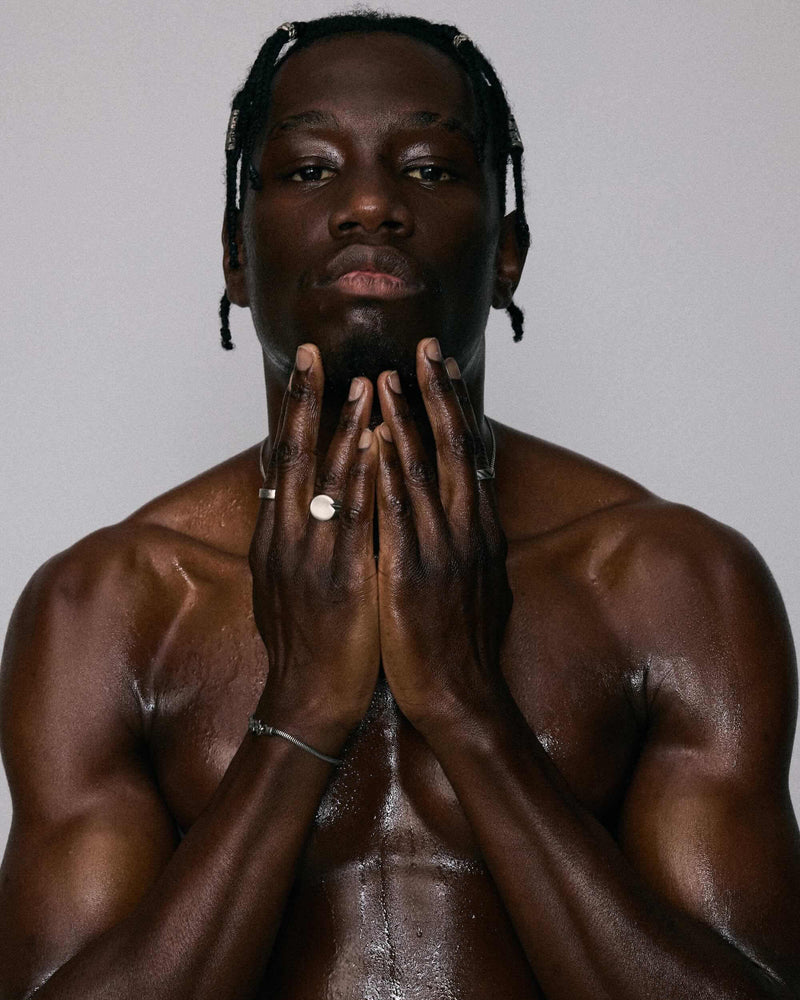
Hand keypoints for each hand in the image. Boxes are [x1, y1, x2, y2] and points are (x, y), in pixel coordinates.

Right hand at [249, 344, 379, 748]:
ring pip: (326, 476)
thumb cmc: (306, 643)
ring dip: (346, 427)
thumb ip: (295, 539)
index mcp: (273, 537)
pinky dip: (366, 473)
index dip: (291, 414)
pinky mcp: (343, 576)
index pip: (279, 461)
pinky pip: (355, 514)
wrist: (308, 699)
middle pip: (290, 455)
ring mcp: (311, 555)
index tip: (303, 372)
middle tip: (313, 354)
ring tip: (364, 384)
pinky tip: (379, 443)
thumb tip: (301, 501)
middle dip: (304, 401)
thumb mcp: (287, 583)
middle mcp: (285, 538)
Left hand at [374, 337, 513, 731]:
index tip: (441, 369)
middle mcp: (466, 530)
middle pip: (453, 447)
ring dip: (405, 418)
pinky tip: (374, 438)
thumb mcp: (477, 584)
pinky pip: (396, 510)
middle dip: (437, 394)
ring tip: (388, 378)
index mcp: (479, 531)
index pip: (468, 455)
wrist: (461, 697)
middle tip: (424, 349)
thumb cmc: (462, 645)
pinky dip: (386, 469)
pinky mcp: (411, 571)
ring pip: (422, 469)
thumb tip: (463, 513)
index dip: (455, 409)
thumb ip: (468, 543)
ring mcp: (441, 549)